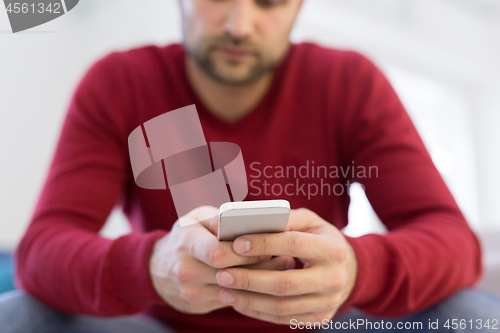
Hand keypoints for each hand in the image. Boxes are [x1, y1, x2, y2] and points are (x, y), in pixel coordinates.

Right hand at [149, 206, 295, 313]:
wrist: (156, 269)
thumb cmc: (185, 236)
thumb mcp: (195, 219)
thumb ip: (219, 218)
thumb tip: (249, 221)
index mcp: (187, 243)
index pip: (218, 253)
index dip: (245, 251)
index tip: (266, 245)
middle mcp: (187, 270)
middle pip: (232, 273)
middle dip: (260, 265)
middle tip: (284, 255)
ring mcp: (192, 292)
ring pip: (236, 289)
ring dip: (262, 279)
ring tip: (284, 265)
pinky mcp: (199, 305)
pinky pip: (232, 299)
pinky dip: (251, 289)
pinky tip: (267, 279)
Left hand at [214, 208, 357, 323]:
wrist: (348, 269)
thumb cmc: (318, 238)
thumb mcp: (309, 222)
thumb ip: (285, 219)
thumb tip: (250, 221)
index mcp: (332, 248)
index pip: (294, 244)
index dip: (264, 244)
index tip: (236, 244)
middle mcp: (334, 278)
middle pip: (285, 283)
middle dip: (249, 280)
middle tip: (222, 274)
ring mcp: (328, 302)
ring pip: (282, 306)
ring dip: (249, 300)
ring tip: (224, 290)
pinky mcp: (319, 318)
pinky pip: (284, 319)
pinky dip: (258, 312)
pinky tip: (239, 302)